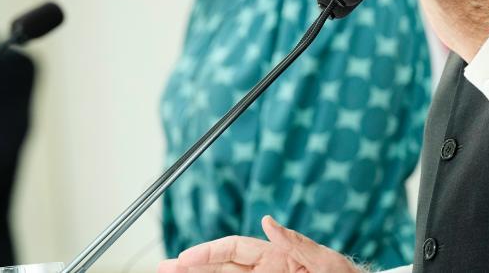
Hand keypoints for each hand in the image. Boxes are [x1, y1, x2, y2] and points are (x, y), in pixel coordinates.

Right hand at [157, 216, 362, 272]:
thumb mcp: (325, 261)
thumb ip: (296, 243)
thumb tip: (268, 220)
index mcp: (277, 256)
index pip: (233, 249)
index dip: (207, 252)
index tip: (183, 258)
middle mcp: (266, 272)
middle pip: (220, 267)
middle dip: (191, 266)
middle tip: (163, 268)